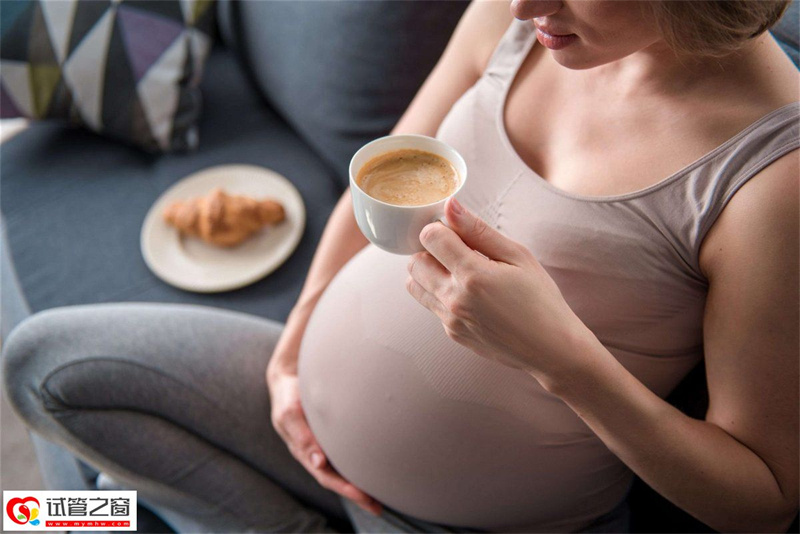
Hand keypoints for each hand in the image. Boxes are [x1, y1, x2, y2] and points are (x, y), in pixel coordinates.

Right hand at [267, 331, 381, 515]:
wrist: (288, 380)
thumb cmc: (289, 396)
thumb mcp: (290, 413)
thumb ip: (302, 436)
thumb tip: (319, 462)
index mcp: (303, 452)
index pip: (326, 476)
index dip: (344, 488)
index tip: (362, 495)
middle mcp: (314, 454)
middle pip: (336, 480)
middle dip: (356, 495)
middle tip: (376, 507)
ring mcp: (322, 447)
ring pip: (342, 471)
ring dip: (359, 485)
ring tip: (379, 498)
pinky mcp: (330, 437)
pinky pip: (344, 457)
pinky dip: (358, 467)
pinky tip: (374, 471)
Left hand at [405, 197, 591, 384]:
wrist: (552, 350)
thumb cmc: (542, 300)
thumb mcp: (518, 256)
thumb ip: (479, 230)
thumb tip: (450, 206)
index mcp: (472, 276)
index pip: (429, 237)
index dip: (440, 228)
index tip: (458, 232)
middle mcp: (454, 299)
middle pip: (414, 261)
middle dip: (430, 249)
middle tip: (458, 250)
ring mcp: (450, 319)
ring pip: (415, 285)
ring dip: (429, 272)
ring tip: (459, 271)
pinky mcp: (452, 333)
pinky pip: (431, 305)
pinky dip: (440, 293)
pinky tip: (469, 294)